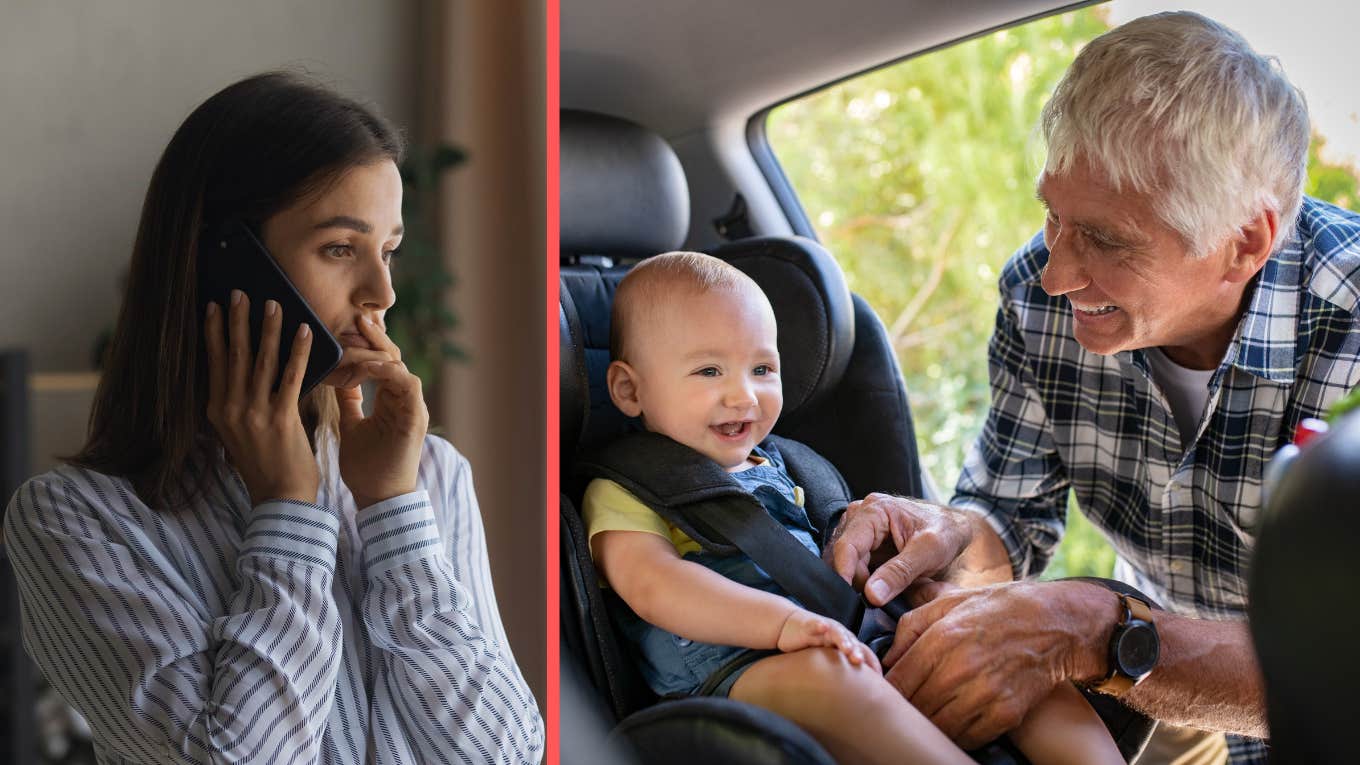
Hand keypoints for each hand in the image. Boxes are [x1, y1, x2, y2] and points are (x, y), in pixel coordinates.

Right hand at [204, 291, 318, 504]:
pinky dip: (298, 351)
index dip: (212, 332)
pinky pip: (291, 376)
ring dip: (268, 329)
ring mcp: (254, 414)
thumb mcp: (239, 433)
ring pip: (261, 360)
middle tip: (239, 292)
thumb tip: (244, 371)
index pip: (213, 363)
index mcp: (217, 411)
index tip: (212, 306)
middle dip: (236, 320)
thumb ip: (238, 404)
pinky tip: (305, 331)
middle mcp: (230, 409)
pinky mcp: (281, 418)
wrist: (281, 499)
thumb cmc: (266, 464)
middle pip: (233, 355)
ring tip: (273, 304)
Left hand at [334, 316, 428, 507]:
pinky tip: (365, 366)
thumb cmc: (365, 467)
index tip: (346, 326)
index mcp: (390, 400)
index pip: (381, 362)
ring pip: (401, 366)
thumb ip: (348, 401)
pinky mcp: (415, 417)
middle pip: (393, 358)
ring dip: (380, 351)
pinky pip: (406, 384)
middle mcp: (404, 399)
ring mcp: (412, 407)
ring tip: (359, 335)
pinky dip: (387, 372)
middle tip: (357, 316)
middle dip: (375, 337)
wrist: (378, 499)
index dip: (366, 343)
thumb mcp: (350, 425)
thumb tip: (335, 378)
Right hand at [776, 608, 881, 673]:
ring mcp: (825, 630)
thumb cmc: (812, 645)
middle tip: (859, 663)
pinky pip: (815, 625)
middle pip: (853, 643)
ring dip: (842, 640)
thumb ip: (841, 673)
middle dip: (857, 653)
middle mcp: (839, 636)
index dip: (871, 663)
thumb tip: (856, 698)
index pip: (864, 653)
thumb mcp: (828, 660)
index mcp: (847, 644)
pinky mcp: (810, 625)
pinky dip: (819, 625)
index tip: (878, 678)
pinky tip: (822, 627)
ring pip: (837, 633)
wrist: (791, 627)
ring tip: (846, 648)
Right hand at [824, 493, 974, 605]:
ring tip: (882, 592)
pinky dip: (863, 578)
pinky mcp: (863, 541)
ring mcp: (860, 527)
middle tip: (875, 600)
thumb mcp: (928, 552)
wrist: (954, 528)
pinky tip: (879, 586)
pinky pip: (853, 563)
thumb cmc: (945, 532)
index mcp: (875, 510)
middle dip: (855, 580)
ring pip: (845, 561)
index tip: (849, 599)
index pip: (847, 545)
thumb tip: (871, 594)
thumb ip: (899, 573)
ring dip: (859, 580)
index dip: (845, 574)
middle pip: (844, 555)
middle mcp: (861, 514)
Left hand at [881, 580, 1116, 748]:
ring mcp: (985, 694)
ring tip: (927, 715)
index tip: (883, 693)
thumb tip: (886, 658)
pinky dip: (956, 734)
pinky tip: (954, 722)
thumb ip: (910, 627)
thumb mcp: (949, 603)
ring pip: (938, 726)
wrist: (1055, 622)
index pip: (898, 681)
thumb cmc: (997, 609)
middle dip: (905, 709)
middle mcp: (961, 668)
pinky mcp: (1006, 713)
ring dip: (928, 724)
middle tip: (903, 707)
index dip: (886, 691)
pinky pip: (967, 737)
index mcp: (942, 638)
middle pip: (915, 707)